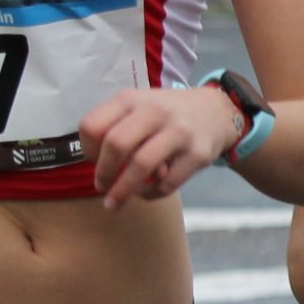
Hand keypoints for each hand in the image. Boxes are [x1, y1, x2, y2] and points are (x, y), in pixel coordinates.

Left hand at [79, 85, 246, 209]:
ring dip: (122, 191)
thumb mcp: (138, 106)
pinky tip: (145, 192)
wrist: (216, 111)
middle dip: (103, 173)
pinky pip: (167, 182)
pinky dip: (150, 193)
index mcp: (131, 99)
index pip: (93, 125)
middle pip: (116, 144)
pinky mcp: (197, 154)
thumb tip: (95, 162)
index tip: (93, 161)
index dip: (86, 150)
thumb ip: (114, 126)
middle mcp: (155, 111)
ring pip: (141, 165)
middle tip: (101, 187)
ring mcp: (179, 132)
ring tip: (113, 204)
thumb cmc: (166, 113)